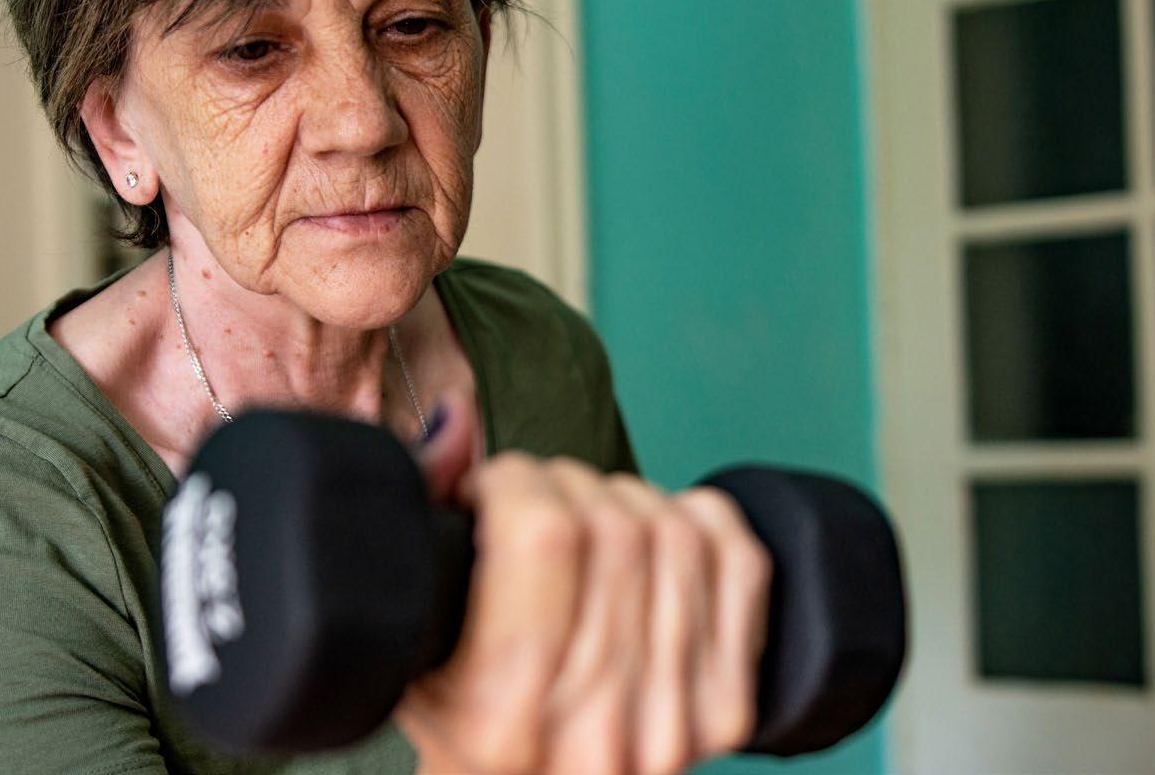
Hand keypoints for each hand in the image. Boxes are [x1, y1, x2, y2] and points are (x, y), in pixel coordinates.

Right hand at [393, 398, 772, 774]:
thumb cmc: (462, 719)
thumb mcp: (415, 641)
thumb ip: (421, 521)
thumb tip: (456, 420)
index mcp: (502, 721)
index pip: (543, 537)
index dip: (515, 480)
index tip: (495, 491)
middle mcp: (597, 733)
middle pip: (611, 524)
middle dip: (565, 484)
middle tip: (536, 504)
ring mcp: (675, 724)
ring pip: (675, 532)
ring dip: (625, 497)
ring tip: (586, 521)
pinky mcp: (729, 710)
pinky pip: (739, 561)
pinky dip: (697, 519)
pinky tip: (655, 532)